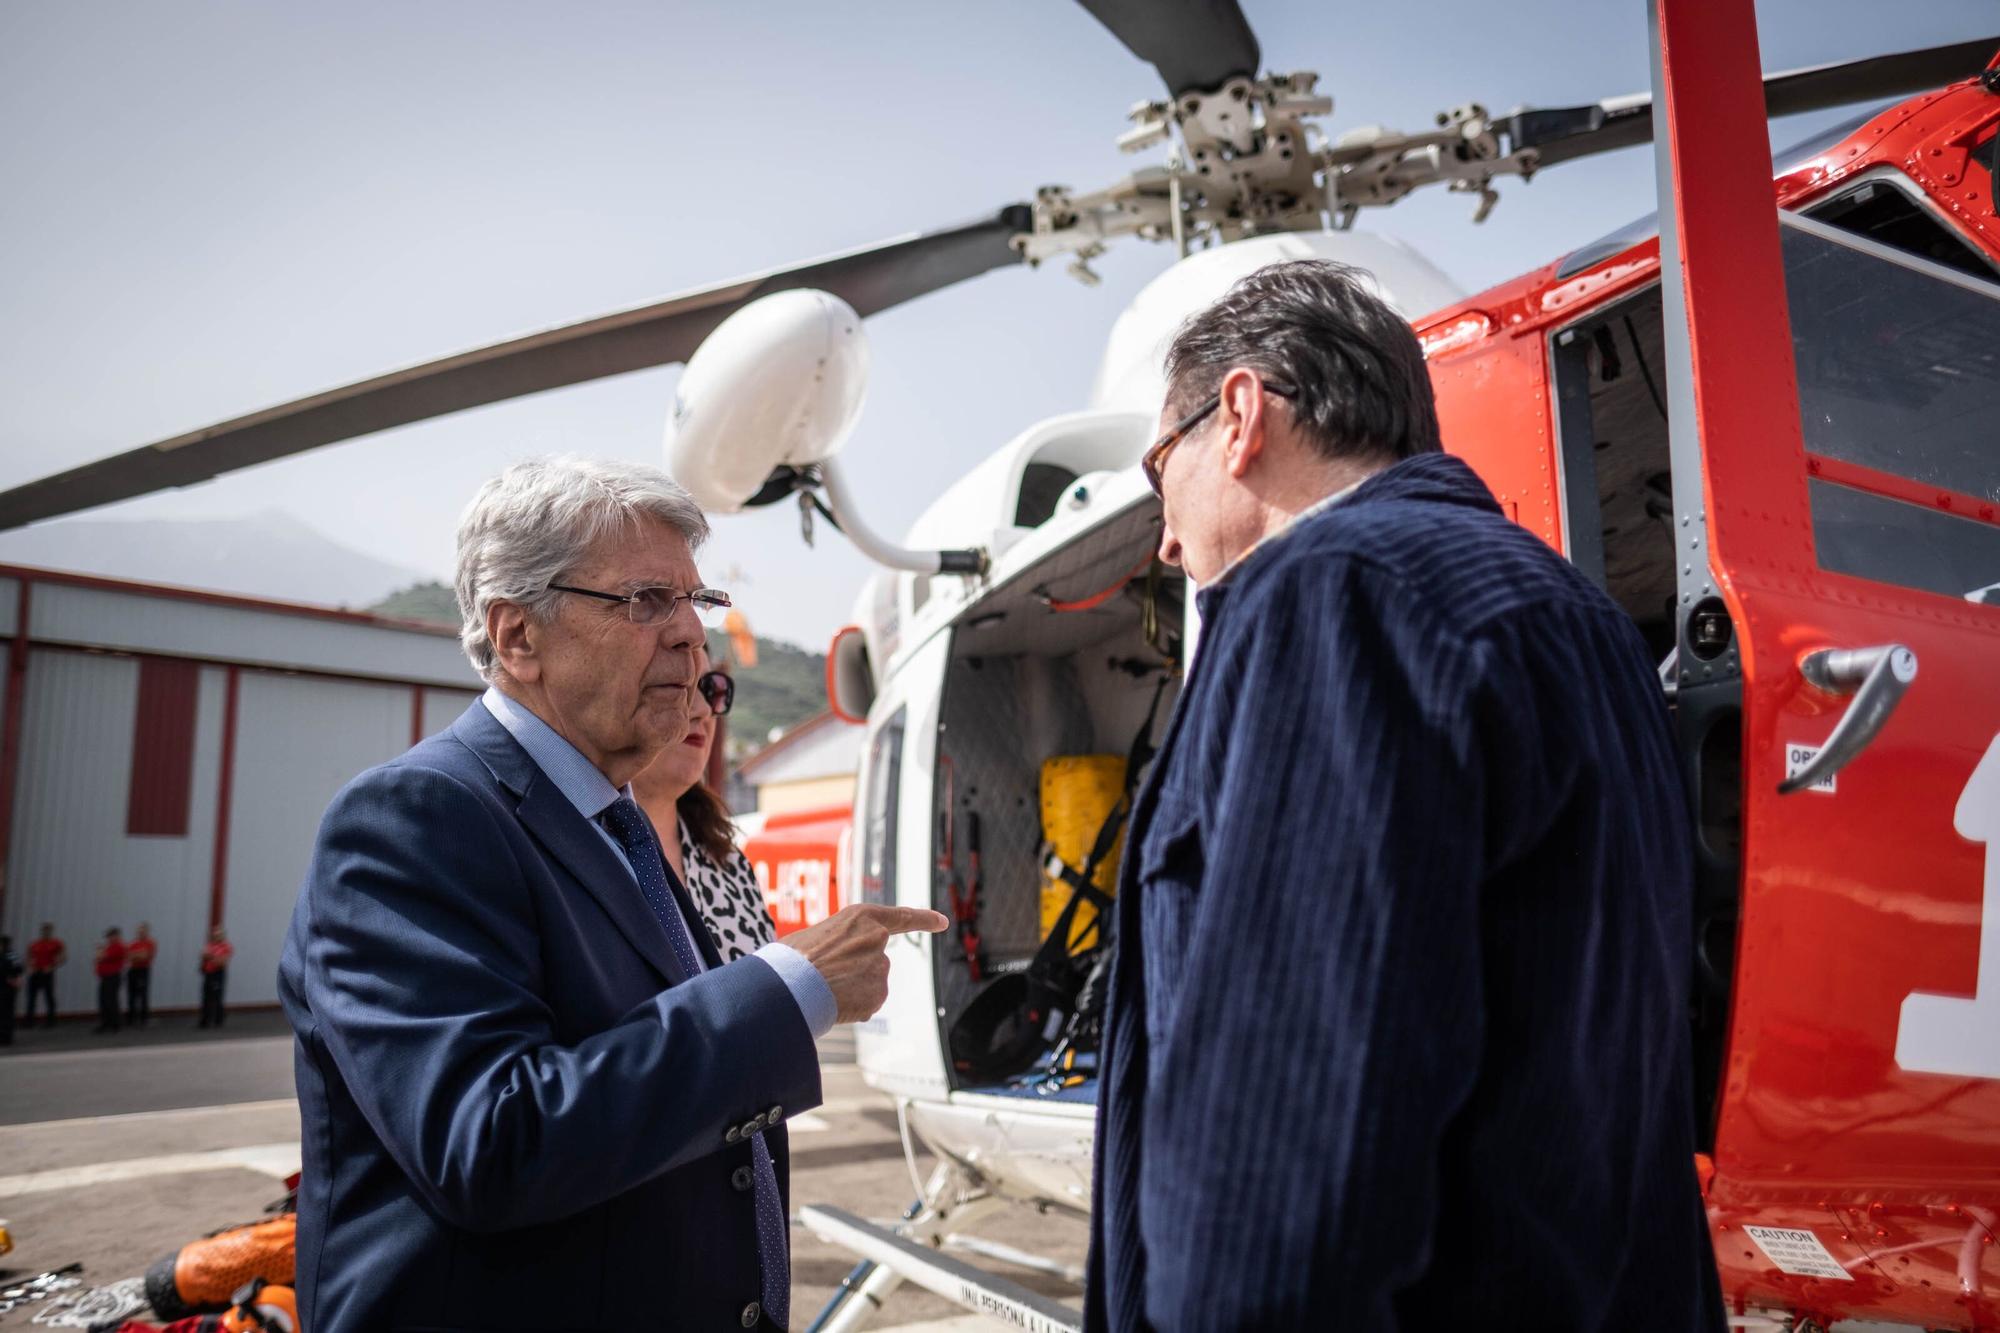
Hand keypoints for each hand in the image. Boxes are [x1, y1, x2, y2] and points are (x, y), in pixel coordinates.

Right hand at [784, 904, 947, 1023]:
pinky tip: (833, 1003)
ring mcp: (881, 968)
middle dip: (856, 969)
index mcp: (862, 917)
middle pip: (874, 958)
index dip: (925, 919)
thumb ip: (837, 944)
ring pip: (869, 982)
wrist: (789, 986)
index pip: (903, 917)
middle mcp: (878, 940)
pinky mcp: (879, 995)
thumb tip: (836, 964)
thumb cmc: (791, 959)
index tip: (942, 922)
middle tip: (825, 975)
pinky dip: (852, 1007)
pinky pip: (866, 1003)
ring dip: (851, 988)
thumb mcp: (814, 936)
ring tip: (822, 989)